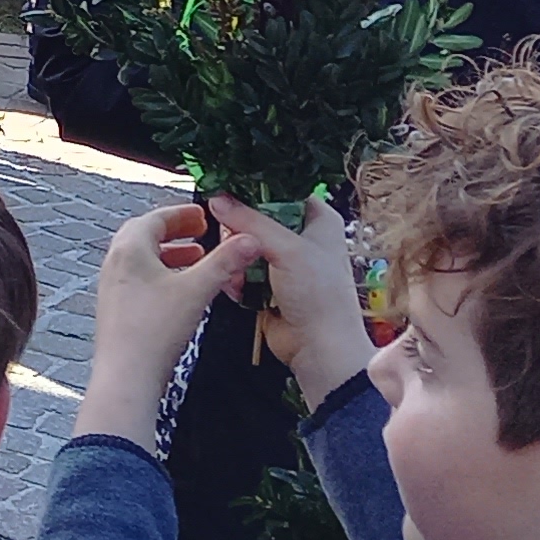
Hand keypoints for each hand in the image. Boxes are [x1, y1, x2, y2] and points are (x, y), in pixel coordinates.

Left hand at [74, 201, 266, 450]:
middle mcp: (115, 263)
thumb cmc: (155, 331)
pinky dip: (162, 275)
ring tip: (198, 260)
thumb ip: (224, 262)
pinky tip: (182, 291)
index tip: (203, 216)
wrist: (127, 377)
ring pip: (143, 259)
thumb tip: (250, 239)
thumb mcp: (197, 290)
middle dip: (176, 232)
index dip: (182, 214)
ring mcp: (112, 287)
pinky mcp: (116, 309)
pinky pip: (140, 279)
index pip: (155, 217)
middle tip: (201, 233)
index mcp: (129, 249)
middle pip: (146, 235)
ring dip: (170, 255)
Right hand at [204, 193, 370, 386]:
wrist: (320, 350)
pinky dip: (234, 277)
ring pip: (243, 244)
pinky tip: (237, 287)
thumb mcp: (287, 250)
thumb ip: (250, 221)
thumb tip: (218, 199)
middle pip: (255, 217)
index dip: (253, 189)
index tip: (226, 190)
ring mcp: (283, 262)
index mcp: (317, 219)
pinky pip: (239, 270)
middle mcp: (301, 237)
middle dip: (238, 230)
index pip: (279, 189)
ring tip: (236, 270)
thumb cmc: (321, 298)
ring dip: (234, 257)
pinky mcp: (267, 285)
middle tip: (231, 238)